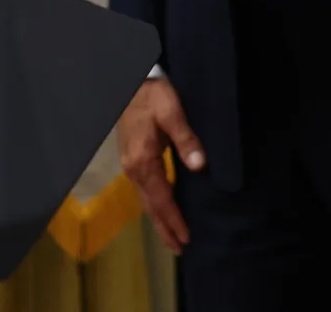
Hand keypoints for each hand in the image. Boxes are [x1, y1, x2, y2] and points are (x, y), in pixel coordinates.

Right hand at [118, 77, 203, 251]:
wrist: (132, 81)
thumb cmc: (153, 95)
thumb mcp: (172, 111)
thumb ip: (186, 138)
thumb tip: (199, 165)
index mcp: (143, 161)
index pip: (161, 199)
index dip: (174, 219)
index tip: (186, 238)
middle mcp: (134, 168)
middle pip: (151, 206)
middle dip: (165, 228)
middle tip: (180, 249)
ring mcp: (131, 165)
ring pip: (146, 200)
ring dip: (159, 220)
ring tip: (172, 237)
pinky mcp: (133, 159)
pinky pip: (145, 190)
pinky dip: (155, 205)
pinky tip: (164, 208)